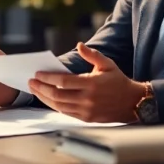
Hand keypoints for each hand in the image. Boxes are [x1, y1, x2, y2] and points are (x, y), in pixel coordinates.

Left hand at [28, 42, 142, 122]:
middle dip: (41, 88)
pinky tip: (48, 99)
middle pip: (57, 95)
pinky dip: (54, 106)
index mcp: (91, 84)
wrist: (132, 103)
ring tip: (36, 90)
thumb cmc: (118, 81)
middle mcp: (87, 99)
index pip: (63, 81)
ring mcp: (86, 111)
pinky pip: (65, 113)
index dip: (48, 78)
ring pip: (58, 106)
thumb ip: (92, 54)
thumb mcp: (107, 64)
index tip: (37, 74)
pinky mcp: (86, 118)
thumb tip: (79, 44)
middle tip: (31, 82)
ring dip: (44, 98)